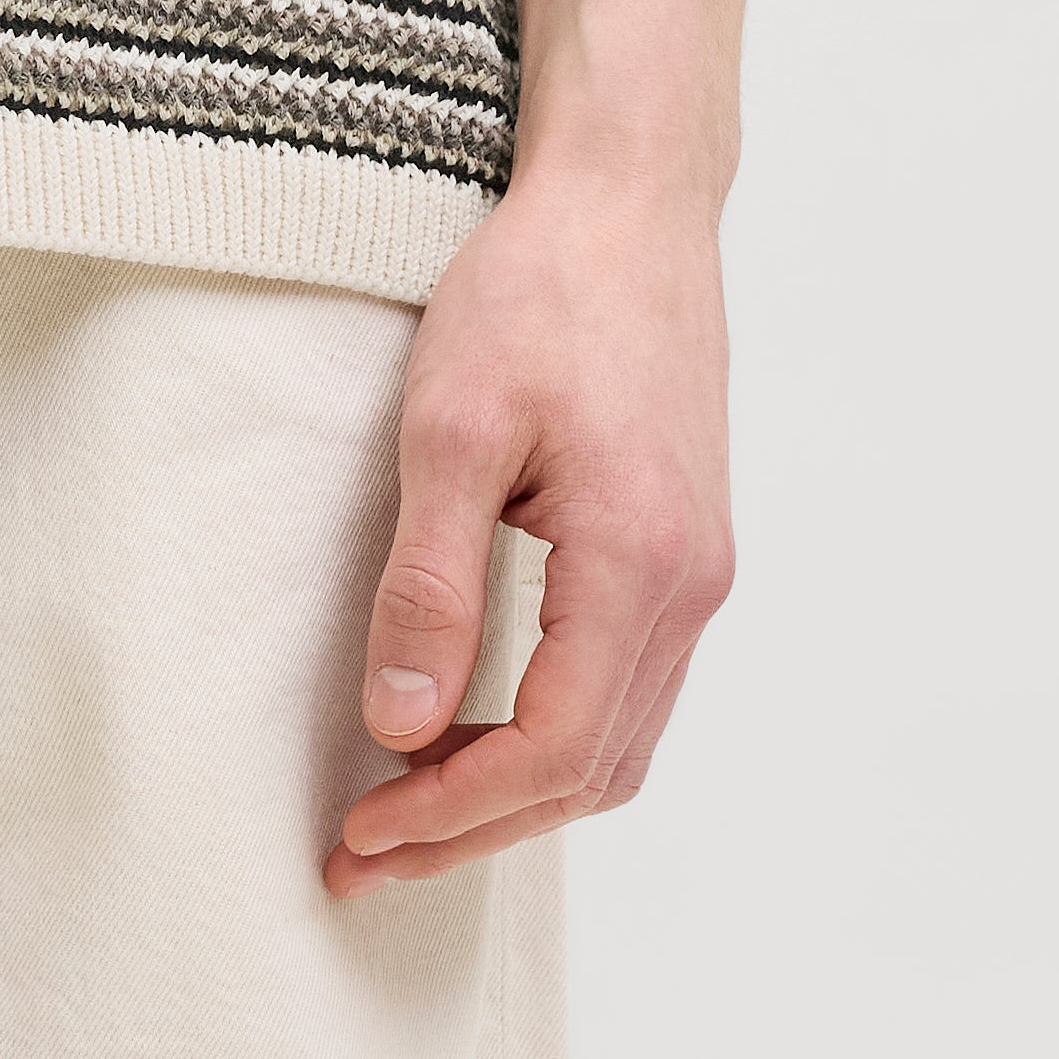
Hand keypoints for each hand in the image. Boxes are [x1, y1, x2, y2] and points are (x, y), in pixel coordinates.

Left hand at [324, 165, 732, 894]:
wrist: (630, 201)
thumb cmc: (538, 291)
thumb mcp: (453, 425)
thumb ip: (432, 581)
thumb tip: (403, 723)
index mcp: (639, 563)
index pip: (551, 751)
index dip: (452, 811)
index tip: (358, 833)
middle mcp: (691, 588)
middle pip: (591, 771)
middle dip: (474, 828)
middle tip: (362, 858)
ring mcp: (700, 572)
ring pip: (618, 742)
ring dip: (515, 793)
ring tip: (406, 813)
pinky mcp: (686, 549)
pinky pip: (628, 688)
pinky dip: (555, 738)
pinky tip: (480, 731)